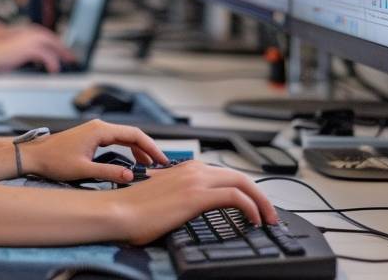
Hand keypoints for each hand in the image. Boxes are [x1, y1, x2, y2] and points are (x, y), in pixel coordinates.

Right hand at [0, 27, 74, 72]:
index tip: (61, 50)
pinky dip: (52, 62)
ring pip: (52, 44)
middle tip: (70, 57)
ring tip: (67, 62)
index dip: (54, 43)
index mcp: (22, 31)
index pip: (44, 35)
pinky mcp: (28, 48)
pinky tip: (54, 70)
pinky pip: (47, 55)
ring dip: (61, 53)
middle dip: (62, 47)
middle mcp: (27, 32)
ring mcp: (29, 39)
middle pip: (51, 38)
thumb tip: (33, 60)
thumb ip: (23, 52)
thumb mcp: (10, 52)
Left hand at [16, 118, 167, 183]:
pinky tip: (132, 162)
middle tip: (161, 165)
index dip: (151, 147)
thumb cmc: (54, 162)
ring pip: (125, 137)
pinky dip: (127, 149)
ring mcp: (95, 130)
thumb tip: (130, 176)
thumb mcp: (83, 170)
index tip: (163, 160)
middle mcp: (99, 127)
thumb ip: (109, 172)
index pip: (135, 135)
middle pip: (132, 135)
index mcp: (100, 130)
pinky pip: (116, 140)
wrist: (35, 156)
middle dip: (148, 149)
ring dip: (138, 150)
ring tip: (149, 166)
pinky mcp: (91, 137)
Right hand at [113, 160, 279, 244]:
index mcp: (185, 168)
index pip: (224, 174)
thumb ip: (178, 195)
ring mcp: (196, 180)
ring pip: (242, 182)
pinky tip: (254, 220)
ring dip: (261, 201)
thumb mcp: (162, 197)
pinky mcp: (196, 195)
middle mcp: (193, 169)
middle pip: (240, 175)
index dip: (245, 189)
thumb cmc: (133, 209)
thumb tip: (186, 207)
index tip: (254, 205)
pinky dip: (251, 207)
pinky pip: (235, 196)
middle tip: (270, 213)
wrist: (117, 212)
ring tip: (268, 219)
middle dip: (260, 194)